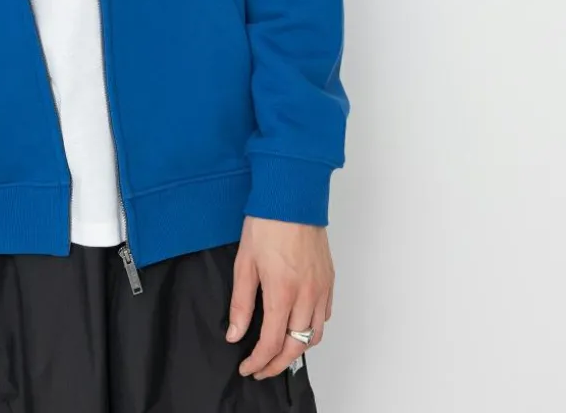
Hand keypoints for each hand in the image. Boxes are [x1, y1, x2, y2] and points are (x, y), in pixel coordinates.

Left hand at [225, 216, 333, 379]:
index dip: (258, 361)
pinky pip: (325, 315)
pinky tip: (298, 324)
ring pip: (315, 335)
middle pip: (297, 346)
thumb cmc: (267, 223)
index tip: (247, 367)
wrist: (292, 196)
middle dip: (278, 364)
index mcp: (282, 291)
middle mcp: (307, 294)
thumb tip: (236, 334)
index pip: (272, 342)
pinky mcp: (329, 279)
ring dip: (298, 349)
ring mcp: (321, 287)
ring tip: (279, 352)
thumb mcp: (244, 262)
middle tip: (261, 368)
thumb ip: (241, 303)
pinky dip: (313, 328)